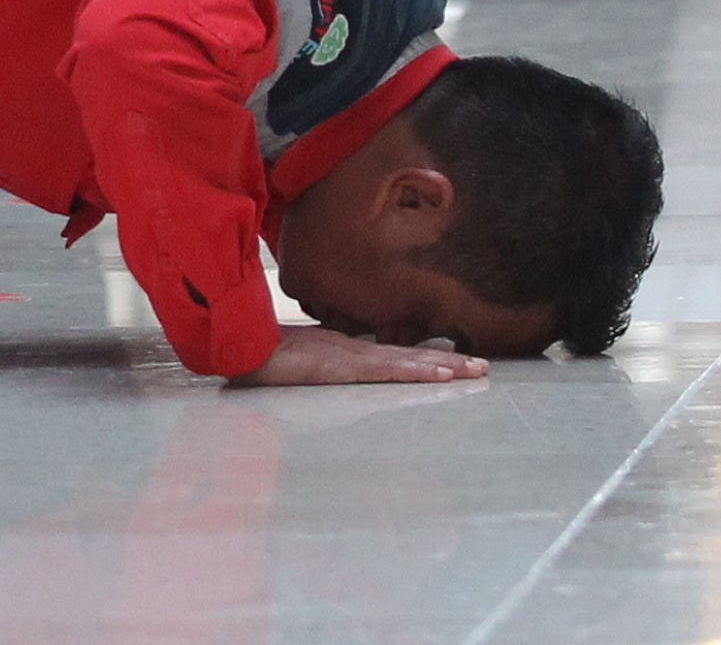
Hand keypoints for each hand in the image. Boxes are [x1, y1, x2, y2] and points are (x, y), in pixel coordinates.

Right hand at [230, 326, 488, 388]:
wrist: (237, 347)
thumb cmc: (258, 359)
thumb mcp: (292, 369)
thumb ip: (309, 370)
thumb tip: (317, 372)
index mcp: (344, 354)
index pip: (394, 358)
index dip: (426, 359)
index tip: (454, 361)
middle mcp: (354, 353)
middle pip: (410, 358)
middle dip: (449, 362)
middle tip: (483, 366)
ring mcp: (352, 358)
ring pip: (409, 362)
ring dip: (445, 366)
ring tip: (475, 370)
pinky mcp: (346, 366)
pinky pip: (390, 370)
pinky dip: (419, 370)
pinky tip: (442, 372)